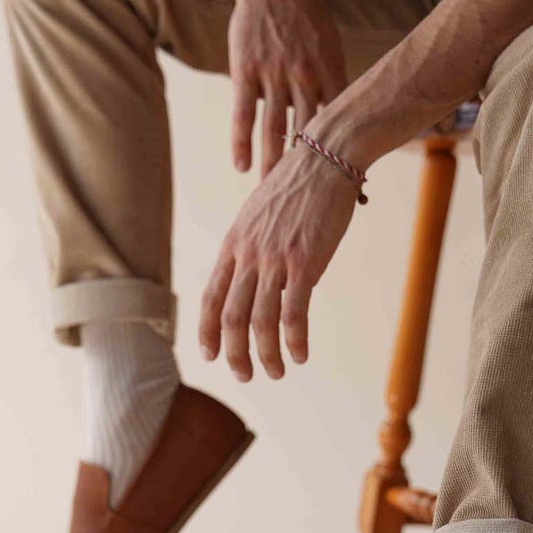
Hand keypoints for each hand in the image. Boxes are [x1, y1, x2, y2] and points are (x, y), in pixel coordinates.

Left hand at [199, 143, 359, 380]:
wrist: (325, 157)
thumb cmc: (299, 184)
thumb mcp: (262, 213)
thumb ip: (255, 245)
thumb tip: (260, 275)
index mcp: (235, 243)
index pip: (210, 295)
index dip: (207, 329)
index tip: (209, 354)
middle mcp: (249, 254)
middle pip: (231, 316)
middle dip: (234, 353)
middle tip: (244, 375)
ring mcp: (275, 259)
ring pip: (259, 321)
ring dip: (266, 355)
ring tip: (275, 372)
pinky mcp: (305, 263)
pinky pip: (294, 313)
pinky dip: (295, 340)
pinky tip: (300, 355)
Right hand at [228, 0, 346, 178]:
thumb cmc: (307, 17)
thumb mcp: (332, 47)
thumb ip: (336, 84)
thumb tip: (345, 119)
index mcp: (332, 74)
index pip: (342, 125)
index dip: (347, 158)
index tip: (352, 191)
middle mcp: (305, 78)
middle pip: (309, 136)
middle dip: (311, 172)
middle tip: (311, 206)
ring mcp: (274, 75)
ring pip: (275, 130)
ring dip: (273, 166)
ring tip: (270, 195)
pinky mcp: (246, 70)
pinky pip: (243, 112)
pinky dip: (241, 142)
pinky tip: (240, 167)